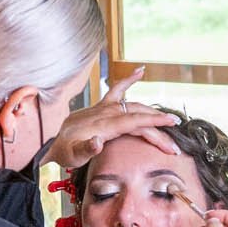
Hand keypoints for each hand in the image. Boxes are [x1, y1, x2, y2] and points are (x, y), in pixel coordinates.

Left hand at [38, 68, 177, 172]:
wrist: (53, 144)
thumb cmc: (65, 152)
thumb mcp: (73, 156)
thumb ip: (86, 149)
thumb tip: (97, 142)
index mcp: (104, 125)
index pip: (134, 121)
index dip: (154, 121)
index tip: (171, 123)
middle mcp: (107, 113)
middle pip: (139, 117)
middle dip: (159, 127)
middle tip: (175, 146)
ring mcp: (105, 108)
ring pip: (135, 107)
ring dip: (153, 113)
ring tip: (171, 122)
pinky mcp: (102, 107)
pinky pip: (119, 90)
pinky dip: (129, 80)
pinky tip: (140, 70)